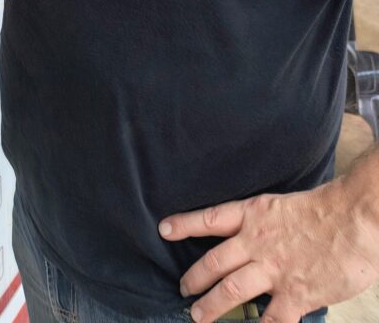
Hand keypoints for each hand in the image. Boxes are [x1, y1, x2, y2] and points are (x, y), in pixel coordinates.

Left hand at [159, 178, 378, 321]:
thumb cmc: (326, 209)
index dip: (184, 224)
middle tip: (182, 288)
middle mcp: (257, 242)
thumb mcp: (283, 206)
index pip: (210, 219)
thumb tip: (254, 240)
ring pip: (231, 290)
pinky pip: (271, 320)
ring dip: (211, 306)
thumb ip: (265, 224)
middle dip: (194, 277)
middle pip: (214, 262)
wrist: (354, 218)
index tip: (164, 229)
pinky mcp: (295, 294)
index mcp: (254, 215)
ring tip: (197, 316)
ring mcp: (274, 270)